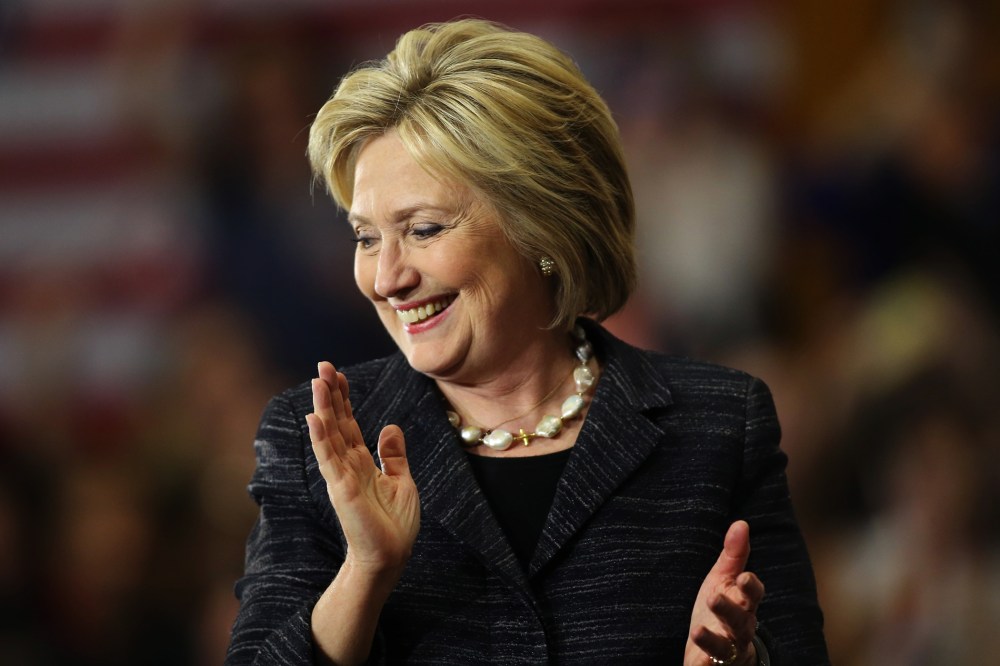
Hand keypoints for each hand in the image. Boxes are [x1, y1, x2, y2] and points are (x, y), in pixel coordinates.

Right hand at [307, 362, 420, 576]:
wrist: (390, 557)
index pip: (349, 424)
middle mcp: (348, 465)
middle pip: (336, 422)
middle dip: (330, 394)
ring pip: (330, 435)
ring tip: (317, 381)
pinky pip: (329, 459)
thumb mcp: (402, 481)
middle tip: (323, 365)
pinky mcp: (341, 489)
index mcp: (362, 463)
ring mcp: (342, 476)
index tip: (339, 374)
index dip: (344, 398)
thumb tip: (389, 426)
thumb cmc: (395, 525)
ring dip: (323, 408)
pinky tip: (315, 418)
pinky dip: (321, 438)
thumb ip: (393, 455)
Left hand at [684, 521, 763, 665]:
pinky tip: (696, 663)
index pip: (754, 594)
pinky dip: (704, 665)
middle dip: (729, 610)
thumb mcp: (724, 579)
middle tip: (714, 598)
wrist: (720, 651)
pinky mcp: (713, 664)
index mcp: (743, 603)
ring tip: (697, 631)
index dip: (750, 587)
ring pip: (725, 646)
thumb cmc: (723, 608)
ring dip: (712, 640)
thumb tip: (741, 523)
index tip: (744, 577)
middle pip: (739, 620)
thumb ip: (734, 554)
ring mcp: (728, 648)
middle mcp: (740, 627)